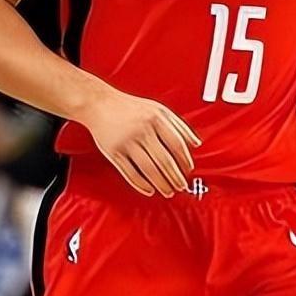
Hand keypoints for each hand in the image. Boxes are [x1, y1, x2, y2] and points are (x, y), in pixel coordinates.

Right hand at [81, 89, 201, 196]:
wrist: (99, 103)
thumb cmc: (131, 107)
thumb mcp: (158, 109)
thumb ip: (179, 125)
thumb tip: (196, 143)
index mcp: (156, 118)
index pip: (177, 144)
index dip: (185, 160)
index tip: (189, 170)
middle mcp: (143, 130)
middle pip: (165, 160)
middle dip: (175, 177)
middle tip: (181, 186)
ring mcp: (127, 142)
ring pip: (149, 169)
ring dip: (161, 184)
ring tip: (168, 191)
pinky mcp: (113, 152)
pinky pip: (130, 173)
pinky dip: (141, 185)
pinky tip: (149, 190)